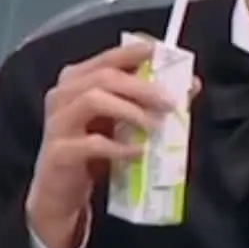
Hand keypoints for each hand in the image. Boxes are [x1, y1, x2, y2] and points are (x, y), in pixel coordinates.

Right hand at [26, 42, 191, 247]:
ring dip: (130, 110)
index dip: (133, 53)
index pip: (107, 58)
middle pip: (103, 77)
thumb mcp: (121, 122)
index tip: (160, 52)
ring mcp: (58, 123)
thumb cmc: (92, 152)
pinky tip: (138, 153)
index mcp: (77, 82)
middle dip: (141, 86)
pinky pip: (90, 143)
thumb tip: (190, 85)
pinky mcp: (59, 153)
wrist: (62, 195)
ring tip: (156, 125)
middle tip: (170, 101)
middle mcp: (63, 96)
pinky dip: (119, 147)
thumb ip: (149, 102)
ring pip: (92, 100)